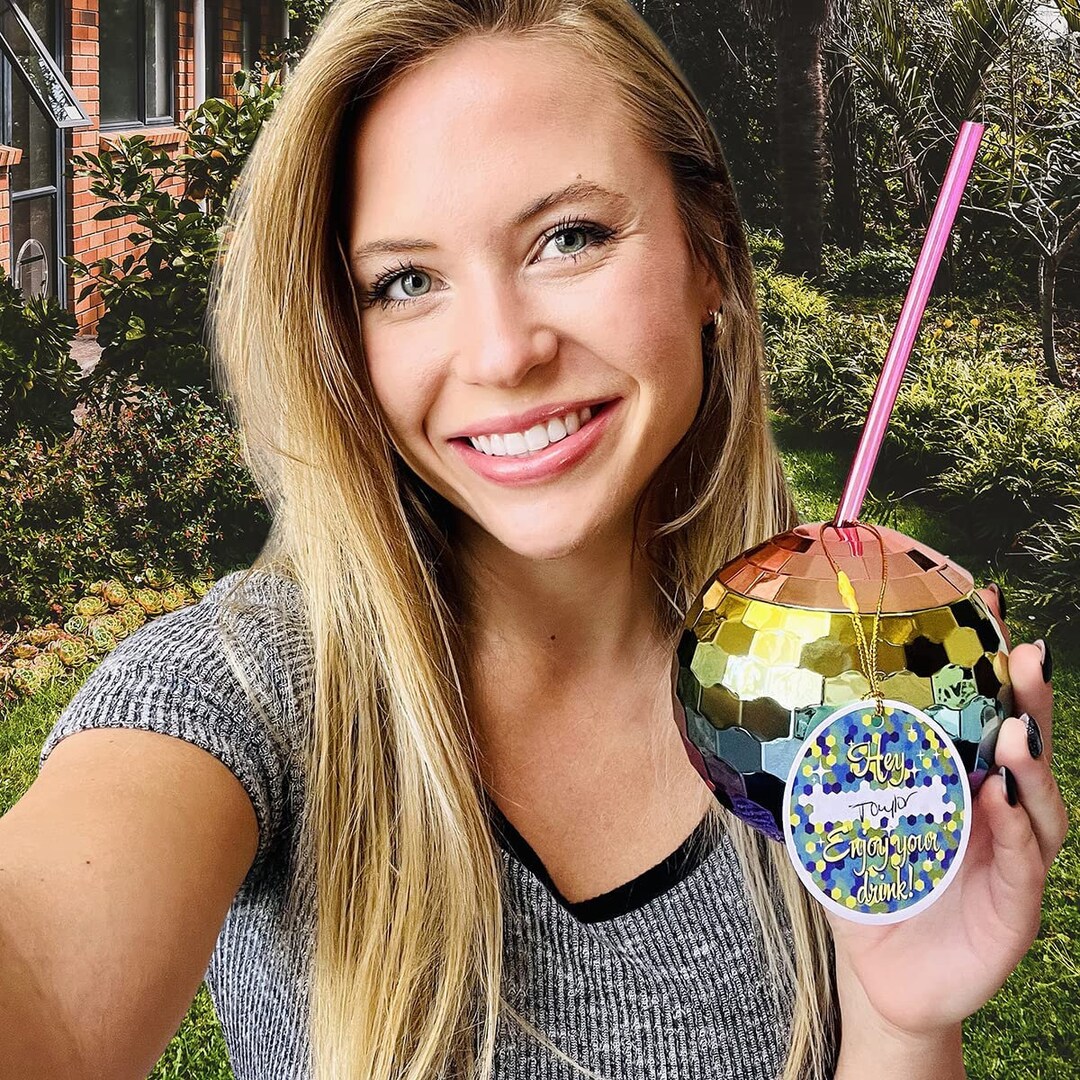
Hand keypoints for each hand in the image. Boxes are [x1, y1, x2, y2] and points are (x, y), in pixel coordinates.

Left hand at [827, 584, 1067, 1041]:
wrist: (881, 976)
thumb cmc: (863, 890)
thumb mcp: (831, 827)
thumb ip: (812, 776)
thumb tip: (758, 718)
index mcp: (953, 782)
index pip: (978, 714)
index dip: (986, 663)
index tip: (982, 603)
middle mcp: (992, 810)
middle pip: (1024, 745)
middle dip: (1029, 698)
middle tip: (1023, 654)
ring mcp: (1011, 856)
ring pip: (1037, 801)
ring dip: (1031, 761)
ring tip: (1017, 727)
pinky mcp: (1016, 906)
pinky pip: (1025, 862)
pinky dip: (1016, 830)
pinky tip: (999, 801)